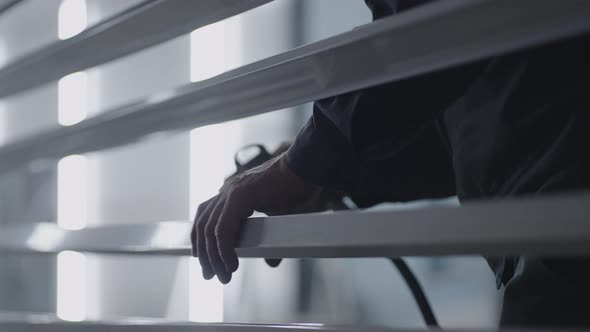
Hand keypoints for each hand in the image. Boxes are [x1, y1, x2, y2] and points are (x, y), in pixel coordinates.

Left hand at [191, 154, 321, 283]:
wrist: (309, 167)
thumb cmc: (300, 189)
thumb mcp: (283, 219)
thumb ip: (273, 239)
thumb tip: (272, 262)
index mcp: (234, 192)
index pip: (206, 217)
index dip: (202, 241)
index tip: (205, 262)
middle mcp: (229, 190)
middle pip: (203, 225)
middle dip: (204, 254)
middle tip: (210, 275)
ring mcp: (232, 191)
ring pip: (210, 229)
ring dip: (214, 256)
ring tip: (223, 275)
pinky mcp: (241, 195)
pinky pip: (224, 228)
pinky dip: (224, 249)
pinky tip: (230, 264)